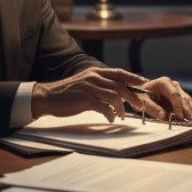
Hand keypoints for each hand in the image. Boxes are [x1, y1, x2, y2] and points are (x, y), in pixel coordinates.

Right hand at [31, 67, 148, 121]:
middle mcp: (94, 77)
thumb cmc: (68, 93)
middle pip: (121, 86)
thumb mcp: (86, 83)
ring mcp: (89, 88)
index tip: (144, 84)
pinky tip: (111, 119)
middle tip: (140, 106)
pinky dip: (110, 114)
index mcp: (95, 72)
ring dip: (122, 108)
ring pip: (115, 96)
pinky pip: (103, 107)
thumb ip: (101, 85)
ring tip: (122, 116)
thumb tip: (117, 92)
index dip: (133, 78)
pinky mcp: (84, 99)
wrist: (47, 97)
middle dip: (133, 97)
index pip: (119, 73)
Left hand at [130, 76, 191, 121]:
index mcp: (164, 82)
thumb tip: (164, 117)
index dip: (178, 106)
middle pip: (184, 98)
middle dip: (190, 110)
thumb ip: (152, 108)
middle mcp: (173, 85)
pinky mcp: (180, 100)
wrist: (139, 94)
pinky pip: (188, 106)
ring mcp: (178, 92)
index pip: (174, 94)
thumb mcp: (141, 102)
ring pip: (188, 102)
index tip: (180, 117)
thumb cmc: (139, 96)